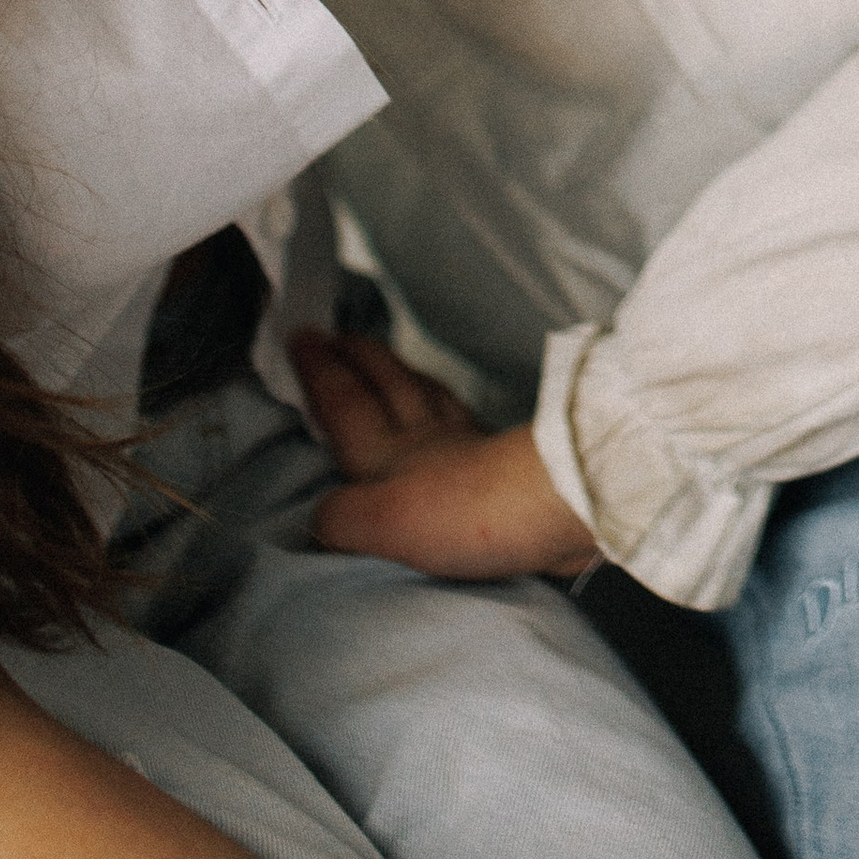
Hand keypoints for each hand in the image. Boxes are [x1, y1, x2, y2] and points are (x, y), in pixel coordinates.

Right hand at [294, 330, 596, 578]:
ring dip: (402, 376)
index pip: (346, 402)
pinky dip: (447, 409)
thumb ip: (341, 518)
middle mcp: (425, 441)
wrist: (554, 509)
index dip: (321, 370)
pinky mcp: (505, 467)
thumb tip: (320, 515)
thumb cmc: (465, 515)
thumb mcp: (381, 524)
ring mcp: (469, 448)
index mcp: (387, 453)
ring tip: (390, 365)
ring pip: (427, 398)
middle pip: (388, 386)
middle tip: (341, 334)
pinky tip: (453, 418)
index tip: (303, 333)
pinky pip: (463, 423)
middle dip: (360, 359)